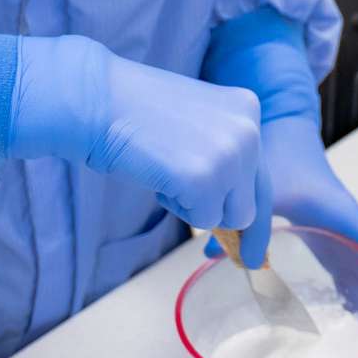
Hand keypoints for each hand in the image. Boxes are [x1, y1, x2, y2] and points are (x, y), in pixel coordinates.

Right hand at [8, 36, 266, 232]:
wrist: (96, 99)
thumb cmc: (133, 109)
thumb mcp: (197, 118)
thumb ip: (222, 148)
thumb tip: (235, 205)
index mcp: (247, 108)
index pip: (260, 171)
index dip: (256, 211)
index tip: (256, 246)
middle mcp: (249, 131)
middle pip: (252, 201)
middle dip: (235, 225)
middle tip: (242, 257)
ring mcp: (230, 156)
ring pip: (230, 216)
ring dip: (198, 208)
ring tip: (166, 174)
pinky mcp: (206, 181)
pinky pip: (202, 220)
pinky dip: (177, 209)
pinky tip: (158, 176)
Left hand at [249, 117, 357, 304]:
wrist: (286, 130)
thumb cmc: (283, 154)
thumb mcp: (266, 188)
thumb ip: (249, 221)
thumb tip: (225, 258)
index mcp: (342, 215)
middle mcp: (350, 227)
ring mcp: (342, 232)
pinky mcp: (328, 235)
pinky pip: (349, 269)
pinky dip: (354, 296)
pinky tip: (347, 321)